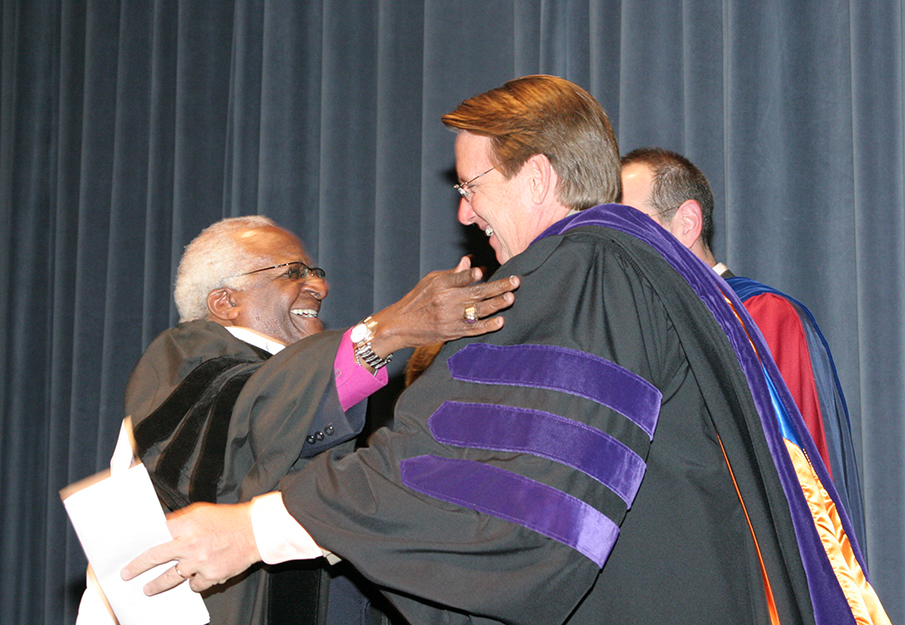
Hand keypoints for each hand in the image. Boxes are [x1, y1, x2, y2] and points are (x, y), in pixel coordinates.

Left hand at [121, 502, 259, 595]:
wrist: (256, 531)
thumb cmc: (230, 520)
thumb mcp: (201, 512)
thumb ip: (181, 522)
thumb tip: (163, 532)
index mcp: (186, 524)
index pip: (156, 536)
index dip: (141, 546)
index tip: (131, 554)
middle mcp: (190, 544)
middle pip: (155, 558)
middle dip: (137, 568)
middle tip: (127, 575)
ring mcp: (199, 562)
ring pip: (170, 578)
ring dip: (158, 585)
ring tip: (149, 589)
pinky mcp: (211, 575)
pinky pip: (194, 585)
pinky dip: (193, 582)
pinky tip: (196, 577)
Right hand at [367, 256, 518, 355]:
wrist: (400, 326)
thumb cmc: (416, 300)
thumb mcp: (430, 281)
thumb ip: (452, 274)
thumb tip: (470, 262)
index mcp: (440, 285)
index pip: (457, 278)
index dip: (468, 275)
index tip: (480, 271)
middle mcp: (446, 301)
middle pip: (475, 293)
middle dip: (498, 287)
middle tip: (515, 281)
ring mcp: (450, 318)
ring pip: (478, 310)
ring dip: (496, 304)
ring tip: (510, 298)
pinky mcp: (452, 332)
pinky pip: (474, 329)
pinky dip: (488, 325)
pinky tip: (500, 321)